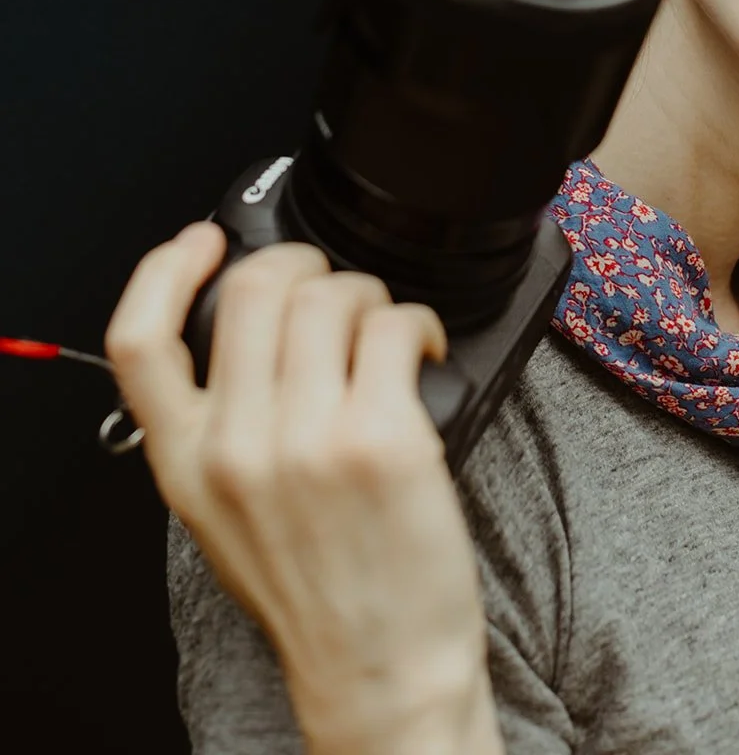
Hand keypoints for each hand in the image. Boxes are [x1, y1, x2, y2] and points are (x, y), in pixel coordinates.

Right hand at [104, 220, 499, 754]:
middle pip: (253, 289)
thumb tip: (248, 331)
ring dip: (367, 295)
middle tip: (332, 288)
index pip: (138, 339)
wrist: (381, 672)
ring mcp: (309, 440)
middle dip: (303, 266)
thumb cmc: (316, 593)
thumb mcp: (223, 514)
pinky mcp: (383, 440)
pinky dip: (416, 322)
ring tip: (384, 331)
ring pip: (331, 296)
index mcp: (185, 462)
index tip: (202, 242)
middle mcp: (238, 446)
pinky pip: (394, 327)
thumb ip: (217, 425)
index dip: (165, 269)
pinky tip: (423, 350)